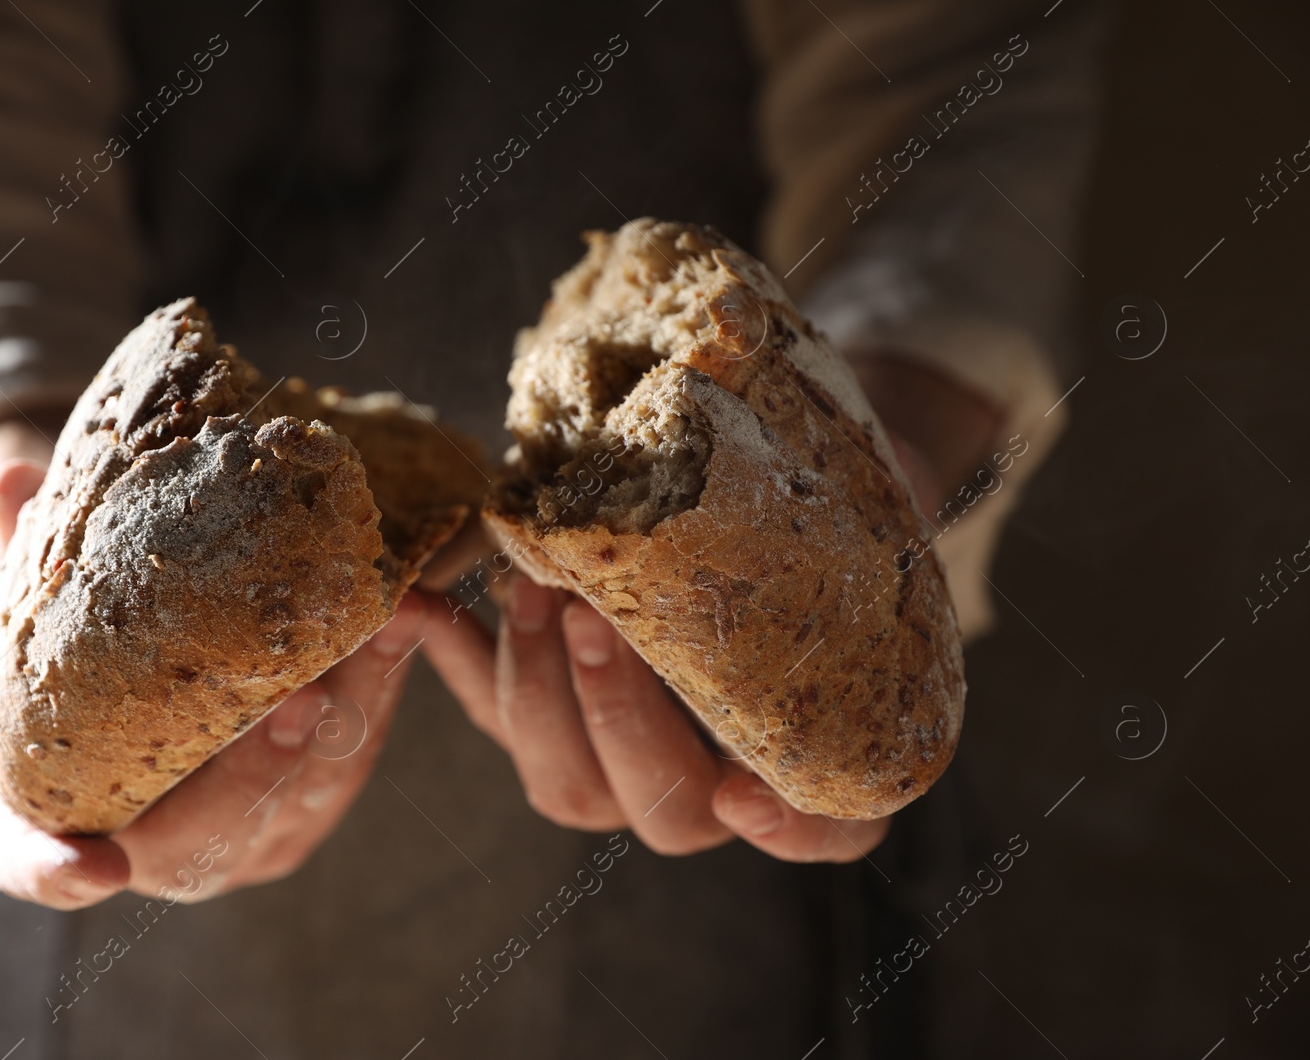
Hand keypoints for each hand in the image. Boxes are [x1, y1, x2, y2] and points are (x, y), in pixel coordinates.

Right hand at [0, 416, 426, 908]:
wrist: (150, 663)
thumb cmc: (69, 656)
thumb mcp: (36, 606)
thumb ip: (12, 558)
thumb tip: (9, 483)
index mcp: (44, 820)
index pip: (35, 867)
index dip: (58, 870)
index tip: (96, 867)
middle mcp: (147, 853)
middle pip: (198, 845)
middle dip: (250, 777)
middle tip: (292, 705)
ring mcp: (235, 842)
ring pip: (295, 803)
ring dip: (340, 723)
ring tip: (367, 642)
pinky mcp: (304, 807)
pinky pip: (346, 763)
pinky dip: (376, 692)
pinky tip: (398, 623)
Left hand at [418, 354, 1000, 862]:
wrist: (750, 476)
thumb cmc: (827, 501)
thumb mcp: (872, 503)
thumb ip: (873, 522)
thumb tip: (889, 480)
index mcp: (809, 749)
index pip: (826, 831)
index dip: (791, 832)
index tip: (749, 795)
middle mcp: (713, 779)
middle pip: (661, 809)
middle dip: (619, 720)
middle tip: (598, 621)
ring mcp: (617, 753)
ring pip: (563, 779)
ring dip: (537, 690)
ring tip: (530, 585)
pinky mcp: (545, 709)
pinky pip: (490, 711)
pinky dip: (452, 657)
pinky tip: (420, 603)